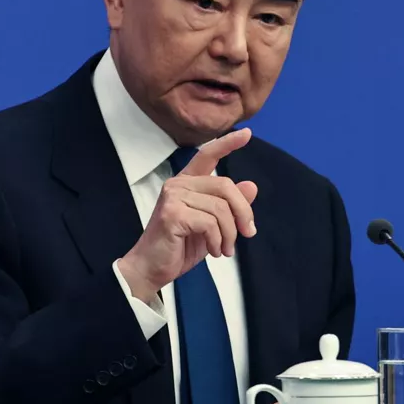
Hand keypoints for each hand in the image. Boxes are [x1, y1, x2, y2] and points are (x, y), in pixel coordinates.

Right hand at [117, 129, 257, 303]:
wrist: (151, 270)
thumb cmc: (180, 247)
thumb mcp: (213, 226)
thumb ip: (229, 206)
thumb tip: (251, 186)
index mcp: (186, 183)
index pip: (207, 155)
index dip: (228, 143)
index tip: (247, 133)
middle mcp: (178, 184)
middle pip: (225, 186)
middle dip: (243, 212)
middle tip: (247, 234)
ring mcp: (173, 197)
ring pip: (220, 208)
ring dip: (229, 234)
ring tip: (224, 250)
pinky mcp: (172, 213)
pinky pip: (210, 223)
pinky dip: (218, 240)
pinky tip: (214, 251)